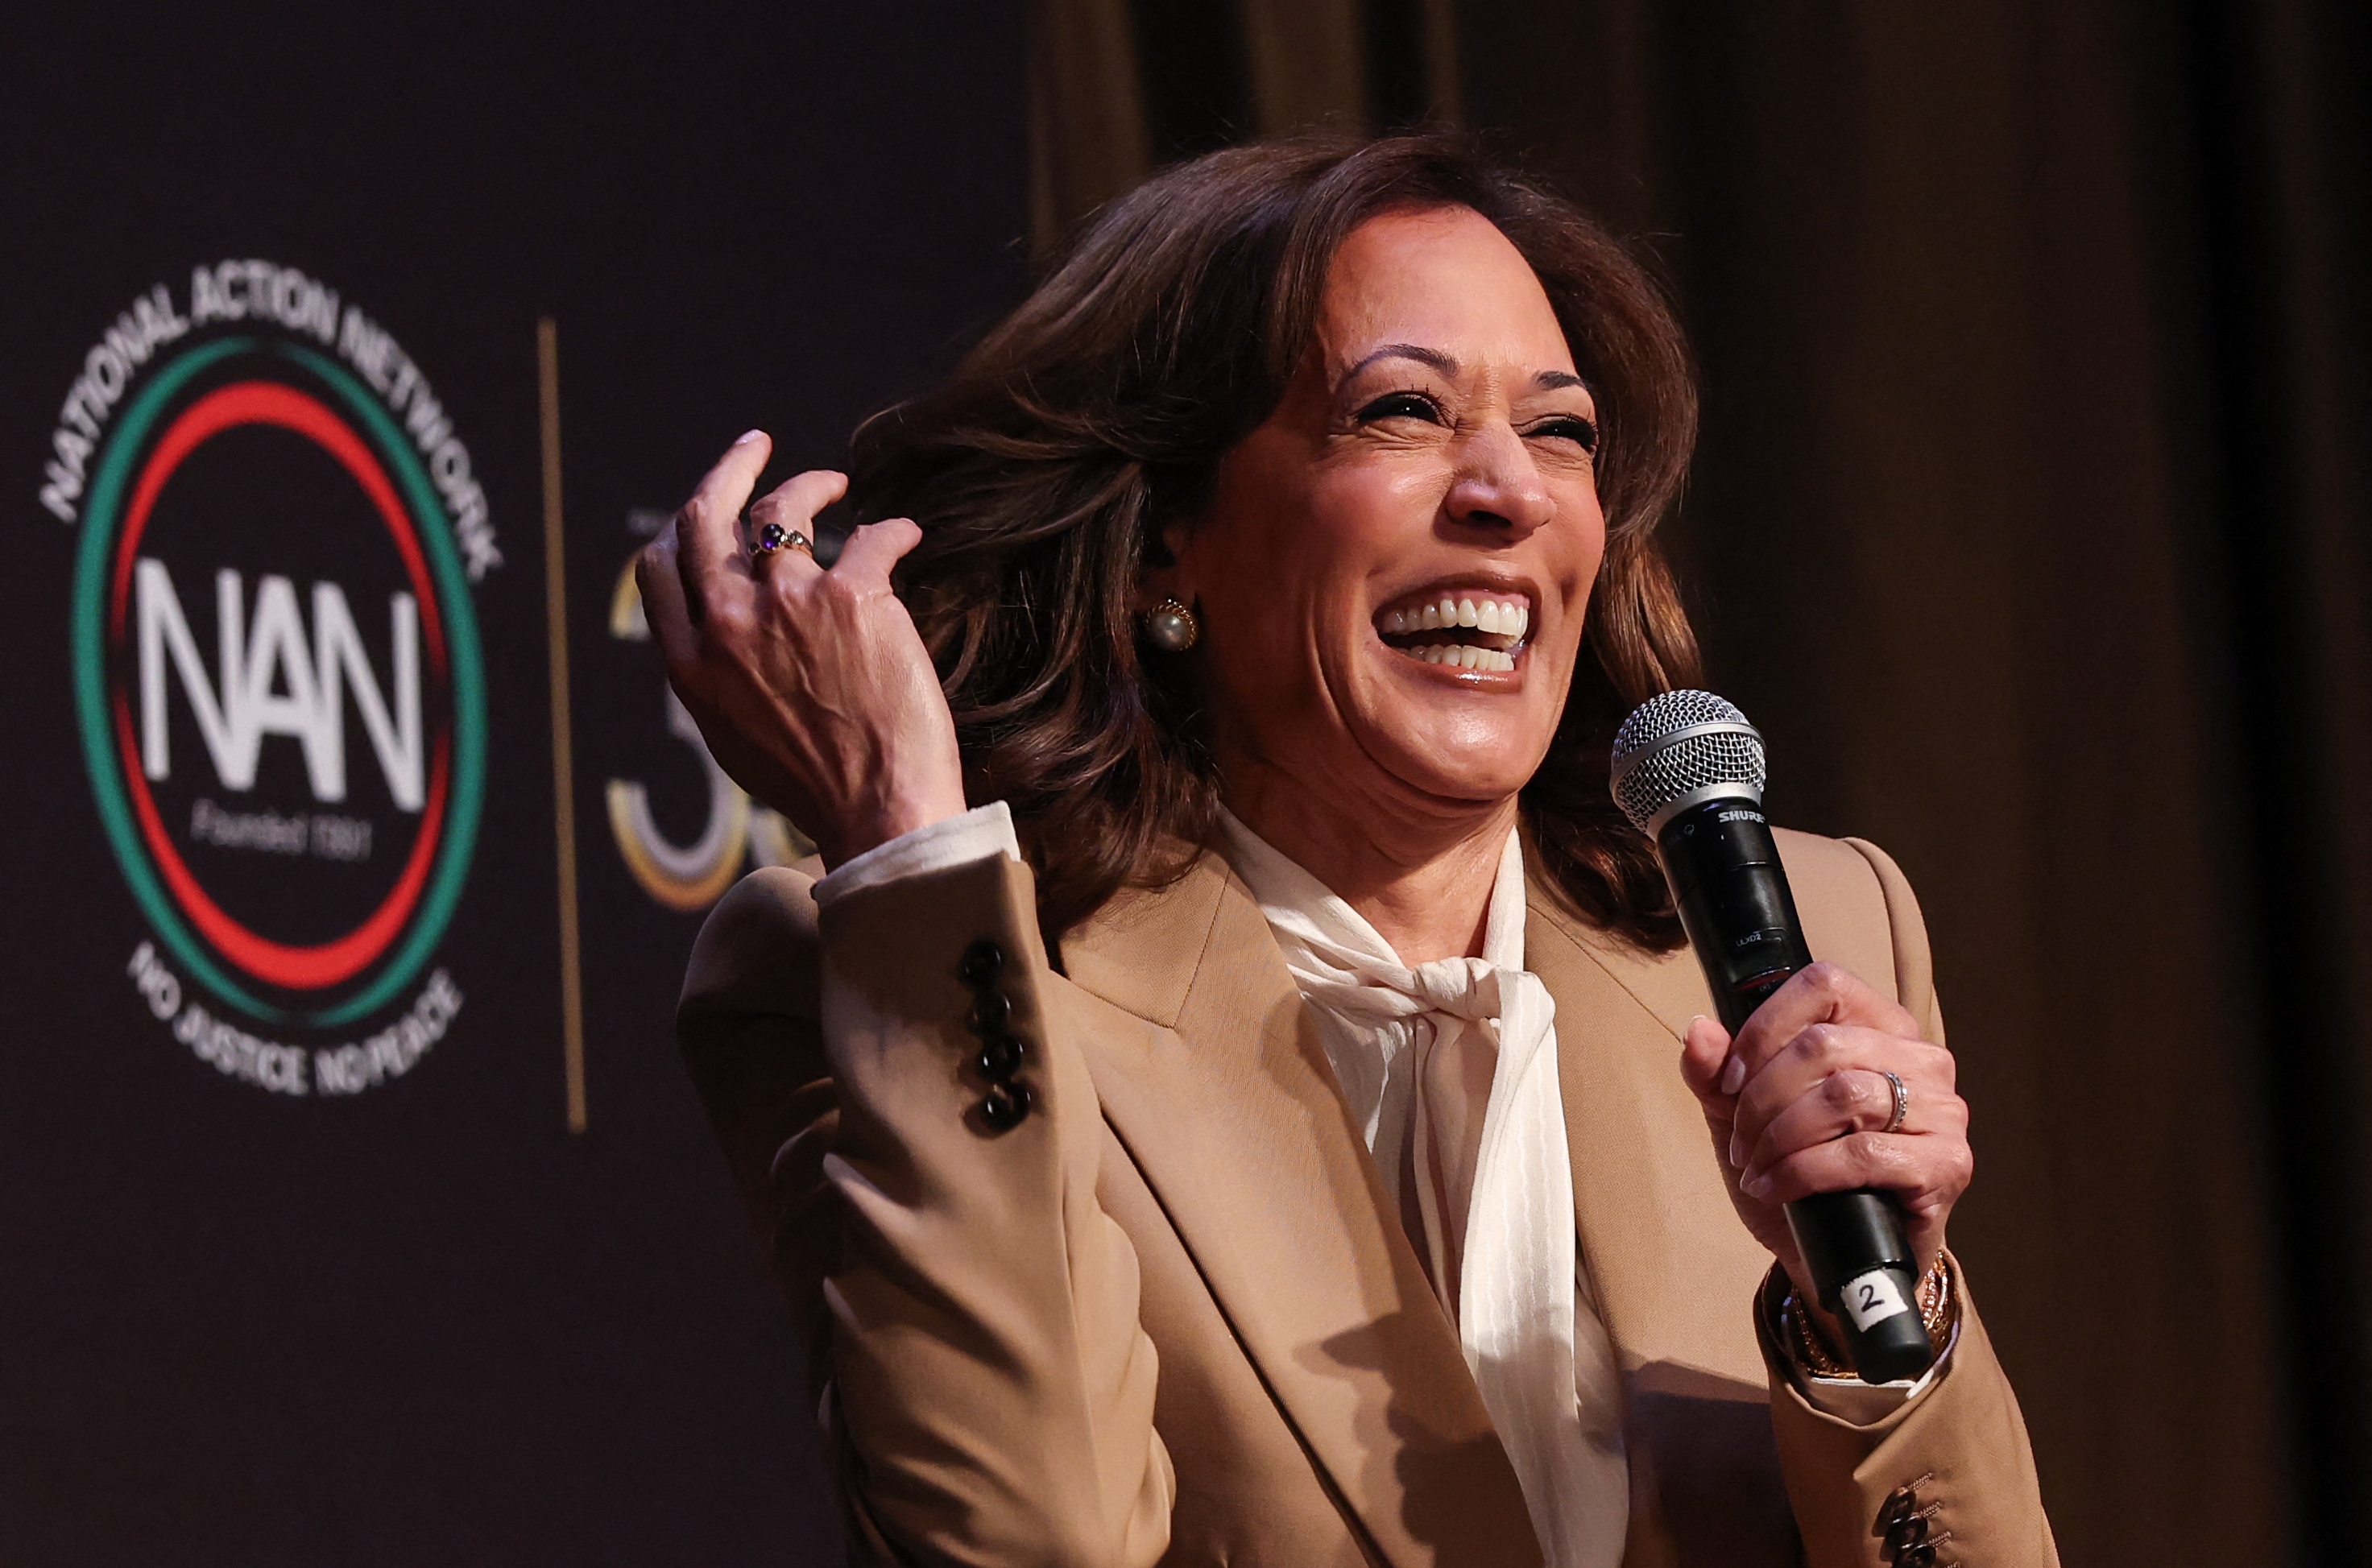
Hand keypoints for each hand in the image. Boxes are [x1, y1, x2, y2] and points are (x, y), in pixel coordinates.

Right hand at [636, 431, 966, 868]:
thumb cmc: (816, 786)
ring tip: (838, 484)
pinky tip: (907, 533)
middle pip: (707, 516)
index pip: (660, 568)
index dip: (684, 525)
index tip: (711, 502)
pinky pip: (874, 537)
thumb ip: (721, 671)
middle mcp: (728, 624)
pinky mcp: (853, 598)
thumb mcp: (734, 733)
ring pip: (784, 512)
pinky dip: (894, 530)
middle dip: (730, 468)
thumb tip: (727, 629)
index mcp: (691, 662)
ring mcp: (787, 605)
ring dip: (811, 485)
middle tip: (756, 446)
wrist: (878, 811)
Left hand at [1677, 962, 1970, 1311]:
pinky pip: (1863, 1153)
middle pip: (1823, 1045)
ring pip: (1843, 1094)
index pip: (1823, 985)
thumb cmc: (1800, 1179)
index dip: (1764, 1028)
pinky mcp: (1946, 1164)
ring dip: (1780, 1136)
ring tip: (1757, 1168)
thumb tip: (1700, 1031)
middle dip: (1762, 1098)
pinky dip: (1803, 1171)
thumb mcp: (1742, 1119)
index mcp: (1878, 1027)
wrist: (1839, 1260)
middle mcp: (1921, 1058)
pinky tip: (1777, 1189)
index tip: (1730, 1079)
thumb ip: (1716, 1074)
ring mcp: (1942, 1110)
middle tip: (1741, 1141)